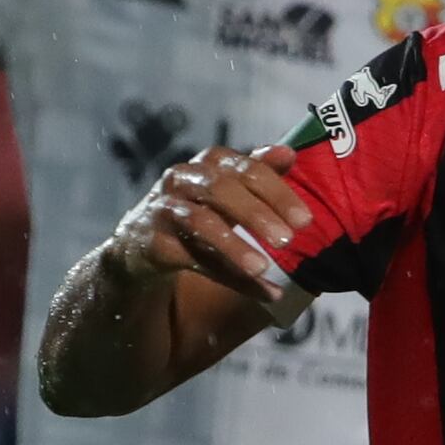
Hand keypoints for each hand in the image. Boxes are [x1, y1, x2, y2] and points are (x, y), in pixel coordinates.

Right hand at [102, 144, 318, 328]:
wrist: (140, 243)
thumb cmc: (196, 209)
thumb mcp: (227, 189)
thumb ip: (257, 172)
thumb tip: (290, 153)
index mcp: (209, 162)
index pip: (246, 169)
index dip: (277, 192)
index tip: (305, 221)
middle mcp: (184, 178)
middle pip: (221, 189)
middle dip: (257, 214)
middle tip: (288, 240)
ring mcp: (165, 208)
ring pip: (201, 222)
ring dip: (234, 246)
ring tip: (264, 268)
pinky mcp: (152, 242)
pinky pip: (192, 259)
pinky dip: (227, 275)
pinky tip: (259, 290)